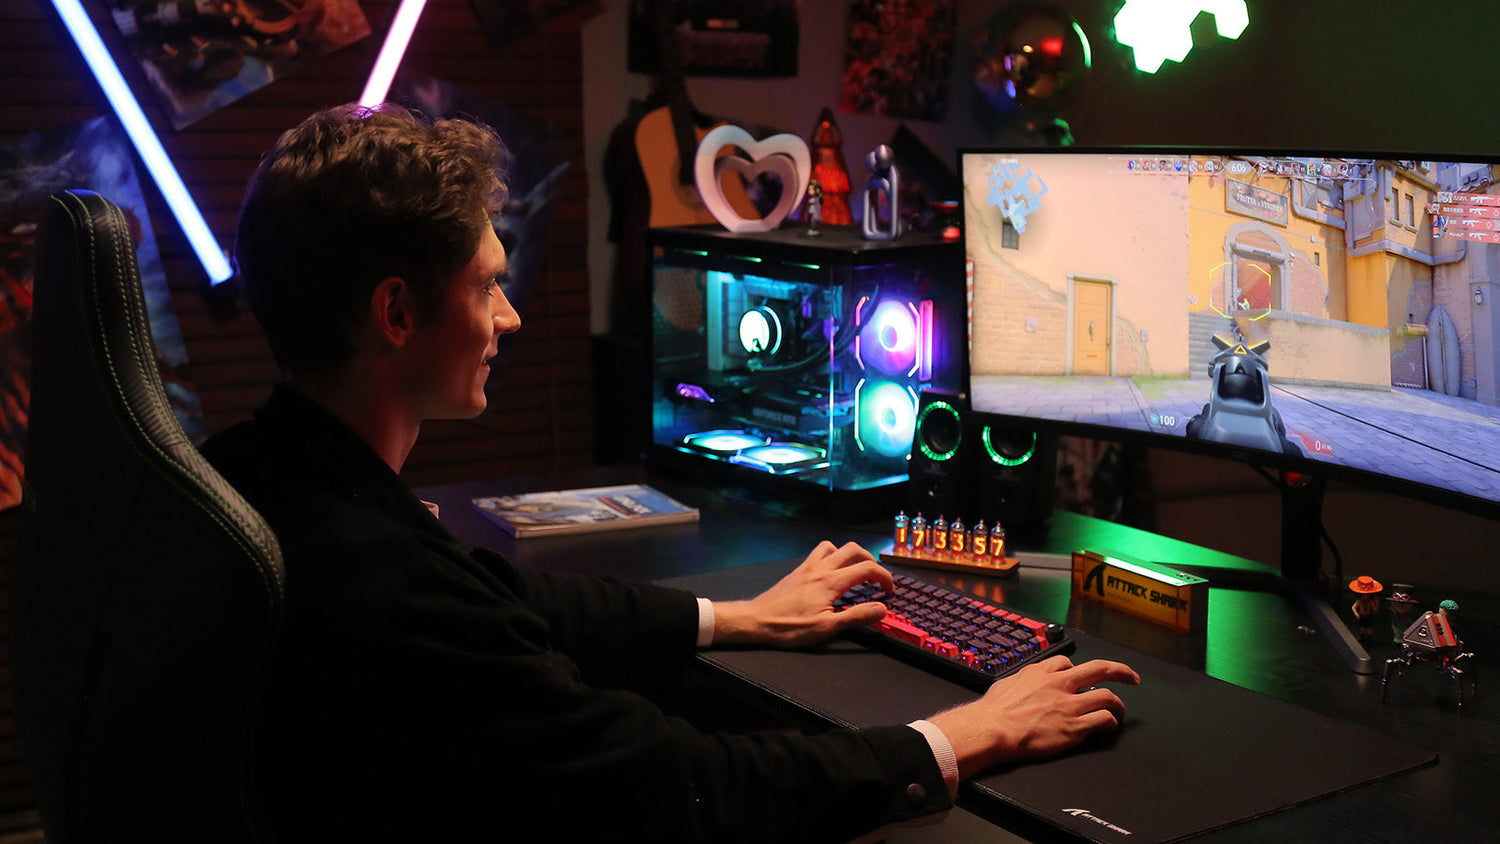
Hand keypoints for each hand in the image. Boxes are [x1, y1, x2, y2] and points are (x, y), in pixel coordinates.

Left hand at [712, 541, 893, 648]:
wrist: (756, 620)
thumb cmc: (789, 627)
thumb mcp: (827, 627)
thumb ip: (856, 616)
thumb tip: (881, 608)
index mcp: (830, 582)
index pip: (867, 569)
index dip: (885, 577)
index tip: (889, 591)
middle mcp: (820, 569)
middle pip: (854, 550)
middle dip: (871, 561)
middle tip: (876, 579)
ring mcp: (808, 567)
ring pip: (835, 547)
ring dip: (850, 555)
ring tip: (855, 572)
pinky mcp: (798, 571)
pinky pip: (819, 553)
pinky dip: (831, 556)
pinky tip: (831, 573)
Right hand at [926, 655, 1139, 779]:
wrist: (992, 729)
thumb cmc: (993, 711)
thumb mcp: (1006, 683)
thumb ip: (1021, 681)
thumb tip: (1021, 684)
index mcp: (1041, 672)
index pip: (1068, 663)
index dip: (1077, 671)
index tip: (1081, 679)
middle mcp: (1060, 685)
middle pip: (1099, 669)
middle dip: (1120, 671)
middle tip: (1131, 677)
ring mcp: (1069, 705)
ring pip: (1108, 697)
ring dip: (1118, 705)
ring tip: (1120, 711)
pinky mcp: (1074, 727)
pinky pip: (1103, 720)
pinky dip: (1111, 723)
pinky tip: (1109, 728)